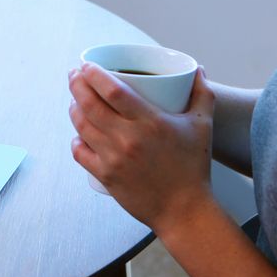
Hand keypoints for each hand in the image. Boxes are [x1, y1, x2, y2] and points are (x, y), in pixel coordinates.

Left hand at [68, 63, 216, 231]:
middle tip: (74, 75)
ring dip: (74, 108)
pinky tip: (79, 133)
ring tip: (75, 100)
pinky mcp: (106, 176)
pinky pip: (80, 152)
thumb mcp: (203, 126)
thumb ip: (202, 94)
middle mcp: (128, 139)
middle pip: (90, 104)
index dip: (94, 74)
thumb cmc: (194, 167)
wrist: (185, 211)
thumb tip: (198, 69)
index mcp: (150, 122)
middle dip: (77, 85)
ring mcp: (114, 158)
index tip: (86, 65)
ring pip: (82, 126)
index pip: (113, 90)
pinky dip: (76, 139)